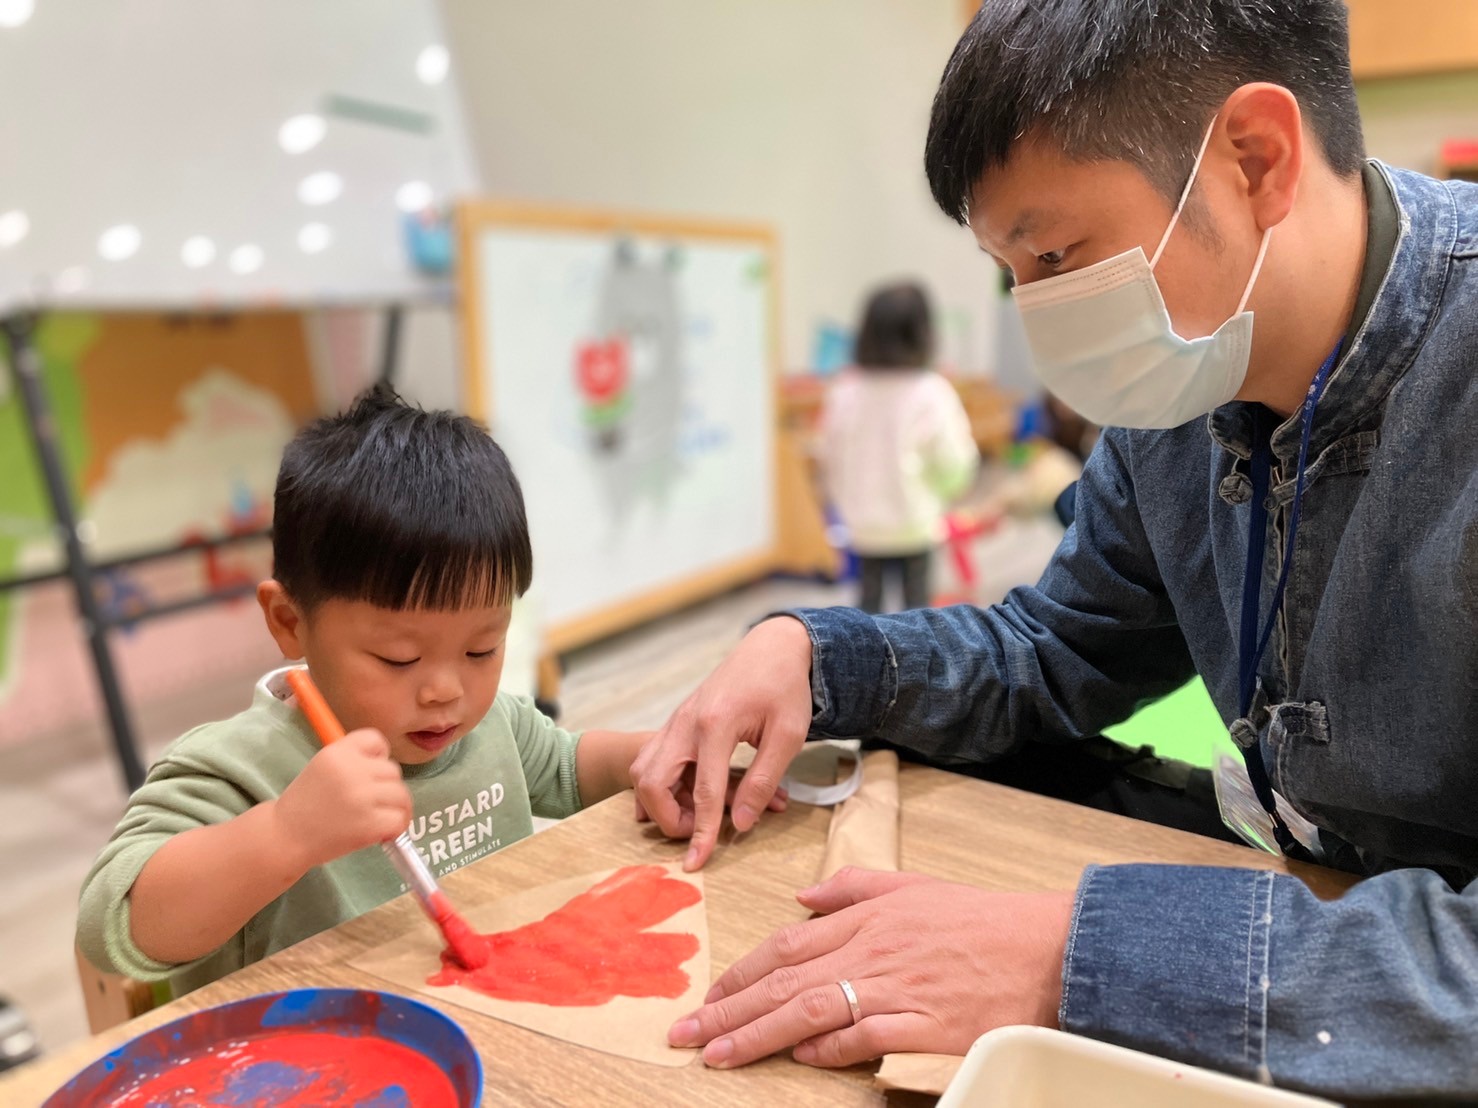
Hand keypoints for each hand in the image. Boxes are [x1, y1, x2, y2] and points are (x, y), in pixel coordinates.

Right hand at [272, 728, 413, 870]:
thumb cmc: (304, 804)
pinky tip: (383, 832)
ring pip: (402, 795)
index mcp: (338, 752)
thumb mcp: (322, 767)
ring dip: (396, 808)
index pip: (376, 739)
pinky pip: (399, 819)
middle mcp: (352, 770)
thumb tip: (388, 768)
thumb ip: (352, 761)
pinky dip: (396, 827)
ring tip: (379, 818)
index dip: (378, 756)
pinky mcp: (370, 823)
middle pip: (393, 770)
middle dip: (386, 787)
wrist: (284, 837)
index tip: (370, 773)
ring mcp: (362, 797)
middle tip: (371, 803)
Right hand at [631, 617, 813, 870]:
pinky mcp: (677, 721)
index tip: (697, 862)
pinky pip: (652, 758)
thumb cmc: (784, 688)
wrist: (772, 647)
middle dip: (667, 818)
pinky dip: (660, 783)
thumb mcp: (788, 735)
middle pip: (652, 782)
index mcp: (715, 725)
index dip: (701, 832)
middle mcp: (685, 723)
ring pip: (643, 770)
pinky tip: (684, 795)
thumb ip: (763, 780)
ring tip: (697, 811)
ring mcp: (676, 720)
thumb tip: (741, 823)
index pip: (704, 791)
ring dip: (661, 800)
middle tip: (698, 830)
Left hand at [667, 867, 1073, 1068]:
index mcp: (865, 917)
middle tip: (684, 1032)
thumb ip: (852, 888)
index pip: (786, 946)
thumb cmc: (979, 919)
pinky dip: (828, 1049)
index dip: (741, 972)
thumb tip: (802, 897)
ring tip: (718, 1054)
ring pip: (810, 1009)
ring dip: (758, 1034)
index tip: (708, 995)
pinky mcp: (923, 1023)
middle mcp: (871, 950)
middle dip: (728, 1009)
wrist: (1044, 947)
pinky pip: (864, 1036)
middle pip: (784, 981)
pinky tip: (799, 1058)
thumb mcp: (912, 886)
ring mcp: (895, 987)